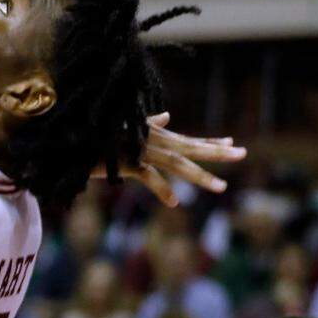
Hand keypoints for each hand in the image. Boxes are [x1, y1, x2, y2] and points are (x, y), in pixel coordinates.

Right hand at [97, 112, 245, 206]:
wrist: (74, 137)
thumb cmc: (100, 134)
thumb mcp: (129, 127)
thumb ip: (150, 123)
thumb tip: (168, 115)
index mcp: (154, 136)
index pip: (188, 140)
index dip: (211, 142)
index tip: (232, 143)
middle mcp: (153, 141)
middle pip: (190, 148)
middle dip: (216, 152)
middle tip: (242, 153)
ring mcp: (140, 150)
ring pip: (176, 163)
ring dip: (200, 175)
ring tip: (221, 187)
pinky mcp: (125, 161)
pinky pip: (146, 175)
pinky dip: (160, 187)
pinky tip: (174, 202)